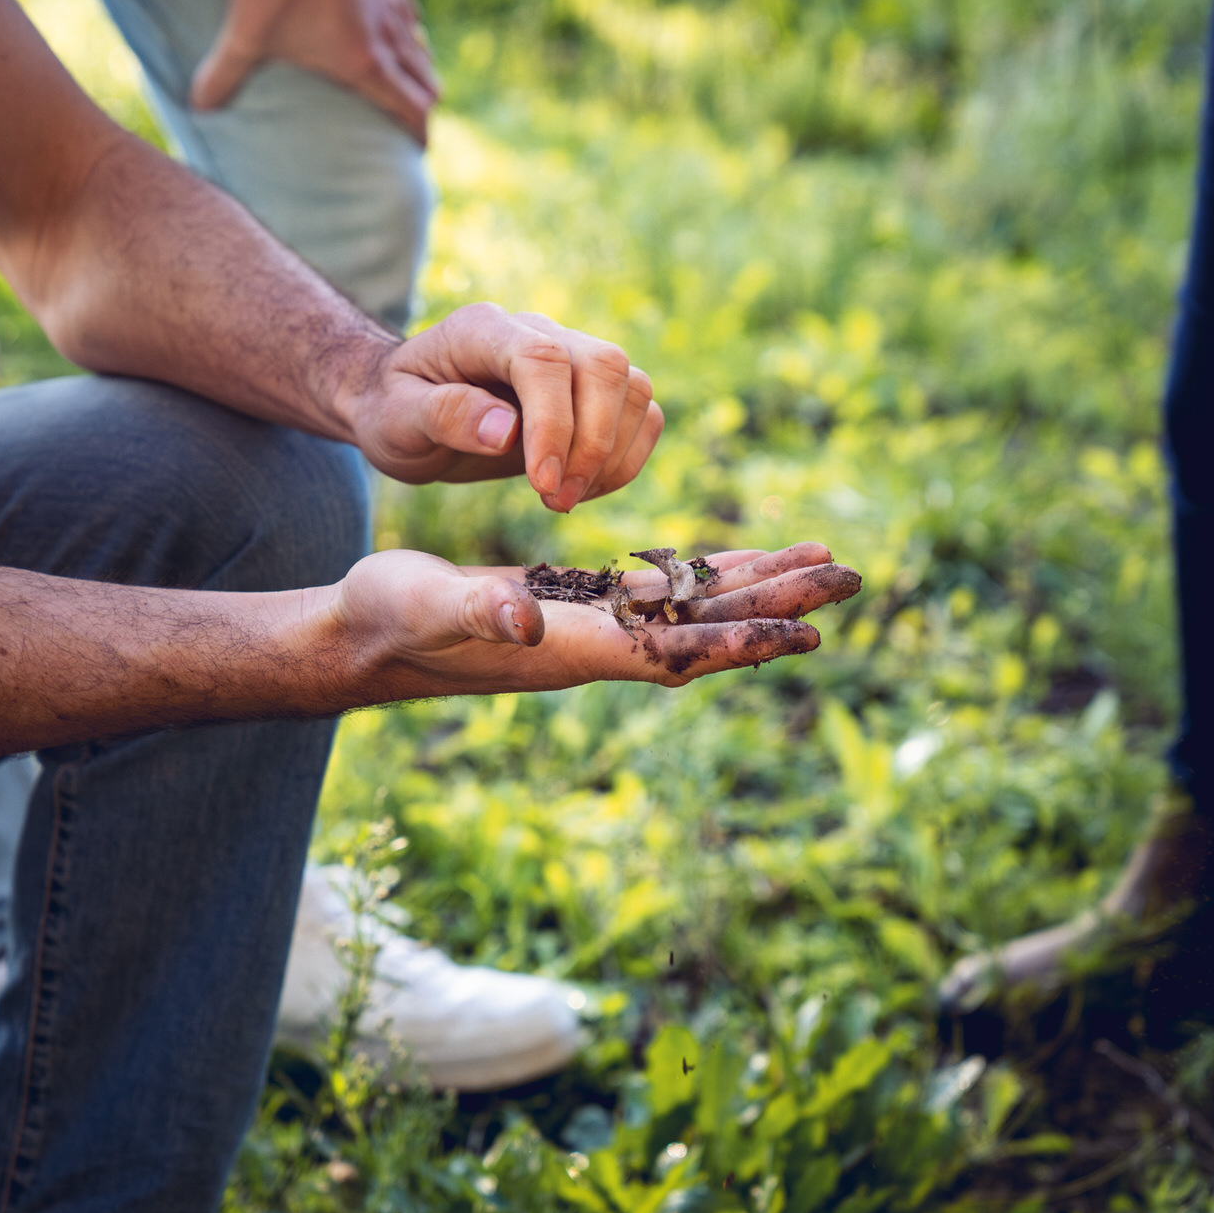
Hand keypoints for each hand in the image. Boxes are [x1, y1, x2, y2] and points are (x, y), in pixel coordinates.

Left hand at [190, 0, 439, 143]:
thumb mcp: (247, 34)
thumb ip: (224, 74)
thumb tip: (198, 107)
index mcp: (365, 64)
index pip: (411, 108)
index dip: (419, 132)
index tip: (419, 147)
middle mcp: (391, 38)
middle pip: (425, 82)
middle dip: (421, 104)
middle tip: (411, 116)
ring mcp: (395, 4)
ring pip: (420, 47)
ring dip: (416, 68)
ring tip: (404, 76)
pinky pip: (409, 11)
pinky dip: (407, 29)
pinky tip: (391, 24)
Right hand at [332, 543, 862, 694]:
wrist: (363, 637)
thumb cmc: (387, 619)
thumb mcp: (425, 605)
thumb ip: (476, 612)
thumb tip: (525, 619)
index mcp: (570, 650)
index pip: (674, 650)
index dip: (740, 640)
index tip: (807, 632)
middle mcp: (594, 648)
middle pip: (705, 631)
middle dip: (777, 605)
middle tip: (850, 578)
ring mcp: (590, 631)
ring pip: (692, 610)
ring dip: (757, 588)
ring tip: (822, 563)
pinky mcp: (578, 610)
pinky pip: (662, 596)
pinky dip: (708, 578)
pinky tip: (741, 563)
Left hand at [345, 303, 663, 512]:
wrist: (405, 409)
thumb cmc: (393, 411)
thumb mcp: (395, 420)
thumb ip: (445, 415)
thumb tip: (506, 431)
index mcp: (482, 329)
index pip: (542, 359)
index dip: (554, 423)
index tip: (542, 484)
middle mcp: (535, 330)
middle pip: (603, 366)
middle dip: (592, 443)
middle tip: (556, 500)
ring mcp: (570, 354)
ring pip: (632, 386)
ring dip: (613, 453)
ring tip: (564, 499)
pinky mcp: (590, 389)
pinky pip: (639, 411)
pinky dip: (626, 456)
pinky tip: (584, 488)